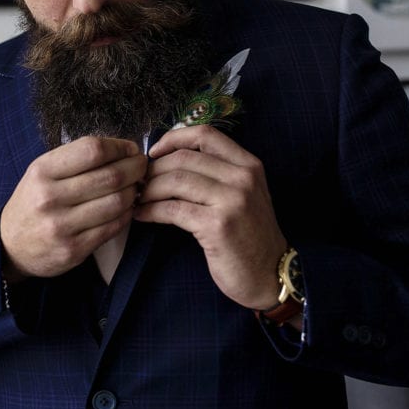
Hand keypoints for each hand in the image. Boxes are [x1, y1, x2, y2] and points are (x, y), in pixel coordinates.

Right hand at [0, 137, 146, 280]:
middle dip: (135, 168)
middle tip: (142, 166)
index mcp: (42, 171)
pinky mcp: (74, 250)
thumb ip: (76, 159)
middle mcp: (50, 197)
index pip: (92, 150)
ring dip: (134, 192)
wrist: (10, 245)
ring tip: (135, 187)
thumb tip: (123, 150)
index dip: (120, 147)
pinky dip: (127, 214)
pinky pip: (113, 227)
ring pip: (117, 202)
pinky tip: (126, 208)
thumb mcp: (42, 172)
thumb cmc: (33, 201)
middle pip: (110, 176)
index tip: (130, 149)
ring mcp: (62, 226)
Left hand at [134, 126, 286, 309]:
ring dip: (149, 189)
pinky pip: (173, 209)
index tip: (155, 152)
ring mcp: (232, 201)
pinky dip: (151, 210)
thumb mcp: (244, 195)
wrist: (271, 274)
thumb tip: (168, 159)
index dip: (174, 138)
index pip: (206, 134)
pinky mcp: (217, 225)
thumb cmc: (250, 235)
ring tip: (138, 199)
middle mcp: (243, 178)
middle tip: (140, 182)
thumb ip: (217, 173)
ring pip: (175, 181)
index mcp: (249, 165)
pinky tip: (143, 215)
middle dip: (155, 169)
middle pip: (185, 157)